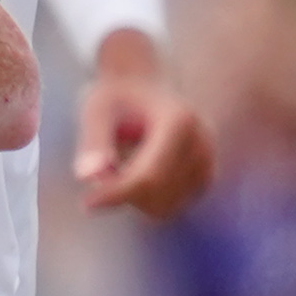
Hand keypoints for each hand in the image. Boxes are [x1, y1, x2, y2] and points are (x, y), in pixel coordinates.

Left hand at [67, 30, 216, 217]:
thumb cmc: (116, 99)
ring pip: (163, 207)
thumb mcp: (96, 111)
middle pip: (156, 194)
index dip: (117, 193)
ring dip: (134, 198)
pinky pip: (170, 207)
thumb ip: (92, 142)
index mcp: (179, 122)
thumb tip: (87, 177)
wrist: (142, 88)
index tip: (87, 203)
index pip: (148, 176)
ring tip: (121, 165)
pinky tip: (137, 173)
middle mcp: (201, 143)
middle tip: (101, 171)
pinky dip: (148, 200)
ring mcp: (208, 162)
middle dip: (123, 192)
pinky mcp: (205, 178)